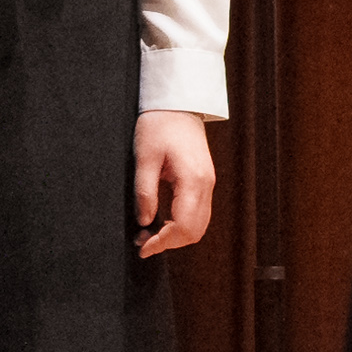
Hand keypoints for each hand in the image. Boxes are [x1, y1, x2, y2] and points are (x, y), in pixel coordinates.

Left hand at [134, 112, 214, 255]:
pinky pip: (198, 213)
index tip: (142, 247)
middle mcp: (206, 185)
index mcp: (193, 180)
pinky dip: (182, 224)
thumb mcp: (145, 158)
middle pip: (195, 231)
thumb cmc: (160, 125)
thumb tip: (144, 221)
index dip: (162, 242)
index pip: (183, 226)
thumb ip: (145, 192)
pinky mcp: (204, 181)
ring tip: (149, 234)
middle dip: (169, 243)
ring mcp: (208, 183)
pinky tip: (161, 221)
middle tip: (142, 242)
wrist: (178, 104)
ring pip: (199, 225)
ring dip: (176, 235)